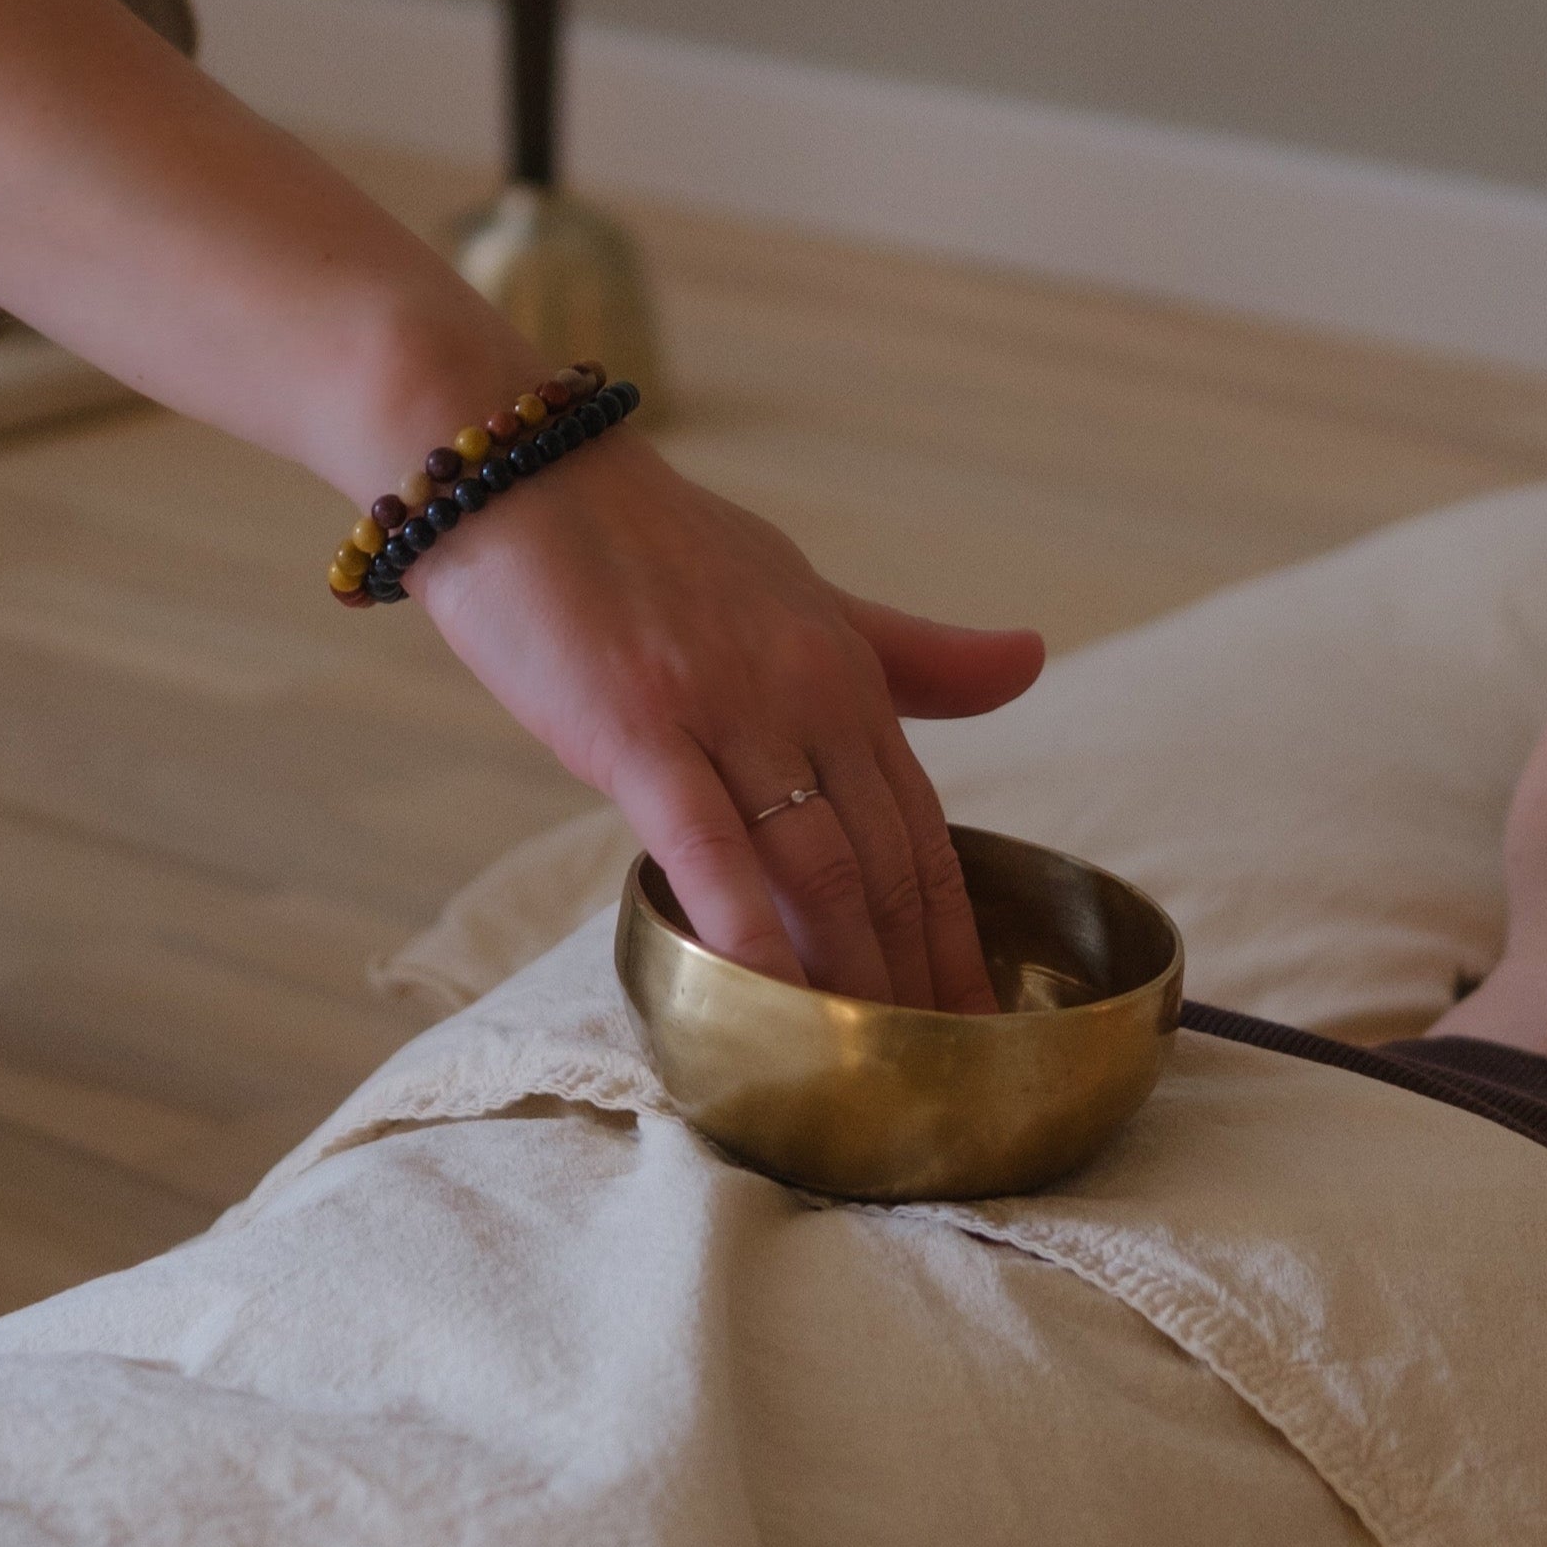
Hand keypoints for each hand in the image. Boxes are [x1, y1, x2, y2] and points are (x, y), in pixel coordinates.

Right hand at [408, 429, 1043, 1010]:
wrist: (514, 467)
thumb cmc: (646, 543)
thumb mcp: (799, 590)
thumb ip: (910, 649)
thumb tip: (1032, 659)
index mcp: (845, 669)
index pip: (923, 826)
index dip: (956, 932)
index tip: (979, 1021)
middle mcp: (807, 691)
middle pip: (889, 862)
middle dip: (922, 980)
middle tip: (943, 1078)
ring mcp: (726, 710)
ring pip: (819, 867)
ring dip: (856, 978)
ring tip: (876, 1071)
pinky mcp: (638, 730)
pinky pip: (710, 849)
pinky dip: (753, 931)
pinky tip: (775, 1001)